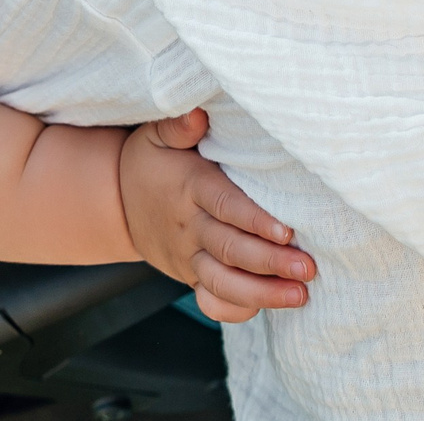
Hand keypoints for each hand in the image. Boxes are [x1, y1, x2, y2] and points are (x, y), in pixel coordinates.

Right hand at [119, 111, 313, 322]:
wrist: (116, 201)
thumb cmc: (150, 163)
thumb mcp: (156, 135)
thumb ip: (179, 125)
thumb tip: (199, 113)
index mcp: (190, 188)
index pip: (225, 206)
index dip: (255, 221)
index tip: (287, 231)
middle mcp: (189, 227)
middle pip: (230, 249)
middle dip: (270, 262)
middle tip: (307, 268)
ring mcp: (188, 256)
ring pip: (223, 282)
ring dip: (261, 292)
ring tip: (298, 295)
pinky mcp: (189, 276)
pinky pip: (209, 301)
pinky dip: (234, 309)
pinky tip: (264, 307)